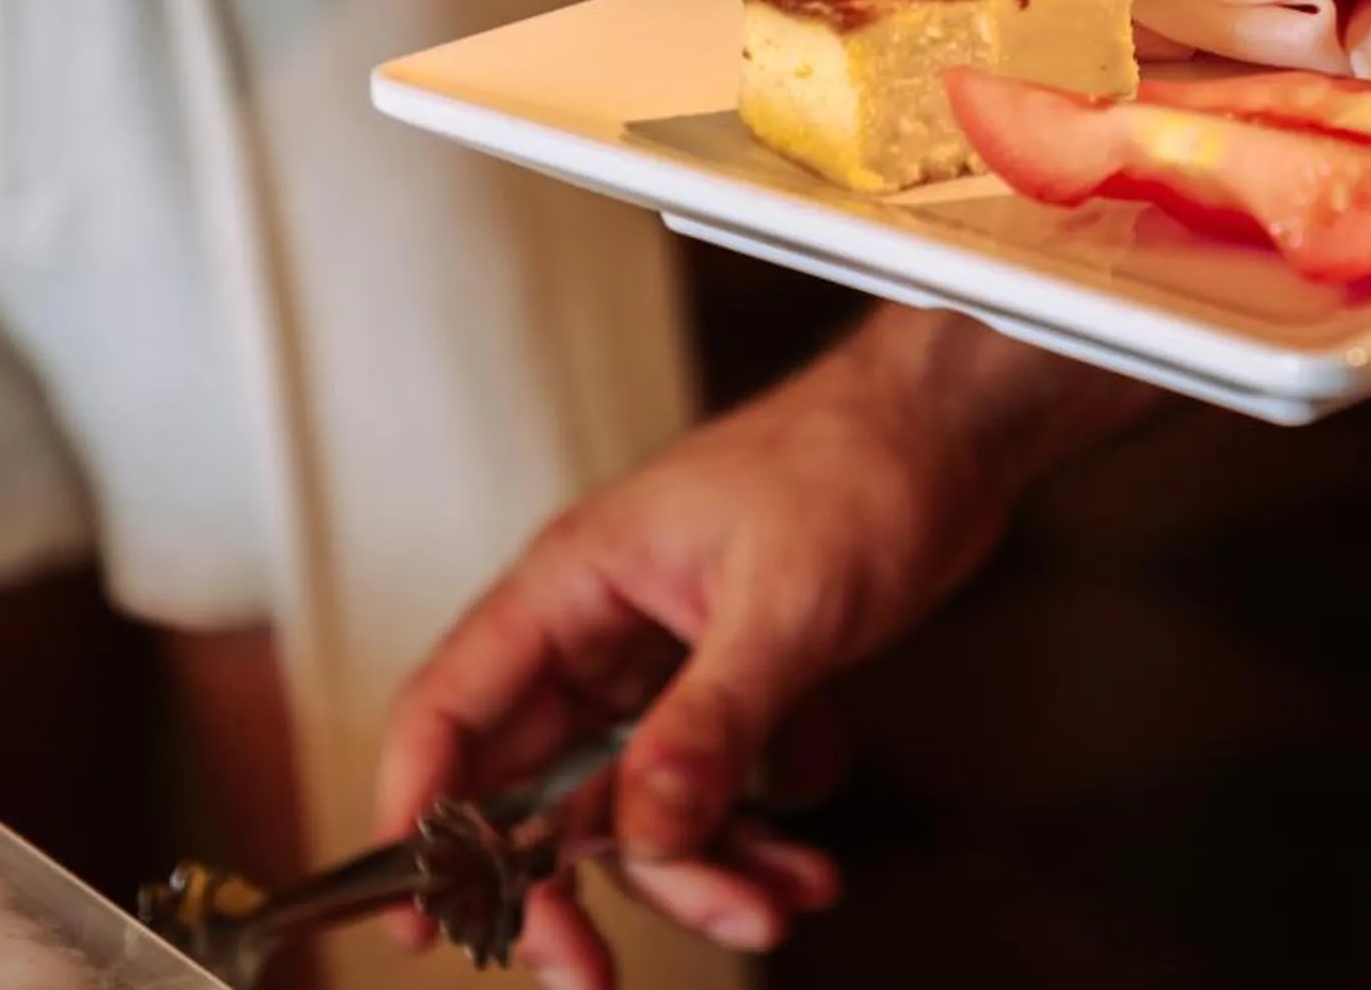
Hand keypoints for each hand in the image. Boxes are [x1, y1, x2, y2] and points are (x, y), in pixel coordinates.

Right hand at [375, 340, 1035, 983]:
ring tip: (776, 901)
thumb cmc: (858, 463)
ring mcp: (666, 663)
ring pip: (636, 806)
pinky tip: (808, 857)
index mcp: (577, 583)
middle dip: (570, 886)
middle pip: (539, 787)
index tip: (417, 917)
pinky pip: (710, 790)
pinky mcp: (730, 685)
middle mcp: (605, 629)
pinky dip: (755, 836)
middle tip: (590, 974)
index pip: (452, 706)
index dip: (417, 813)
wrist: (953, 434)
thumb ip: (710, 721)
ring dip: (697, 869)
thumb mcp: (784, 602)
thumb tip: (644, 829)